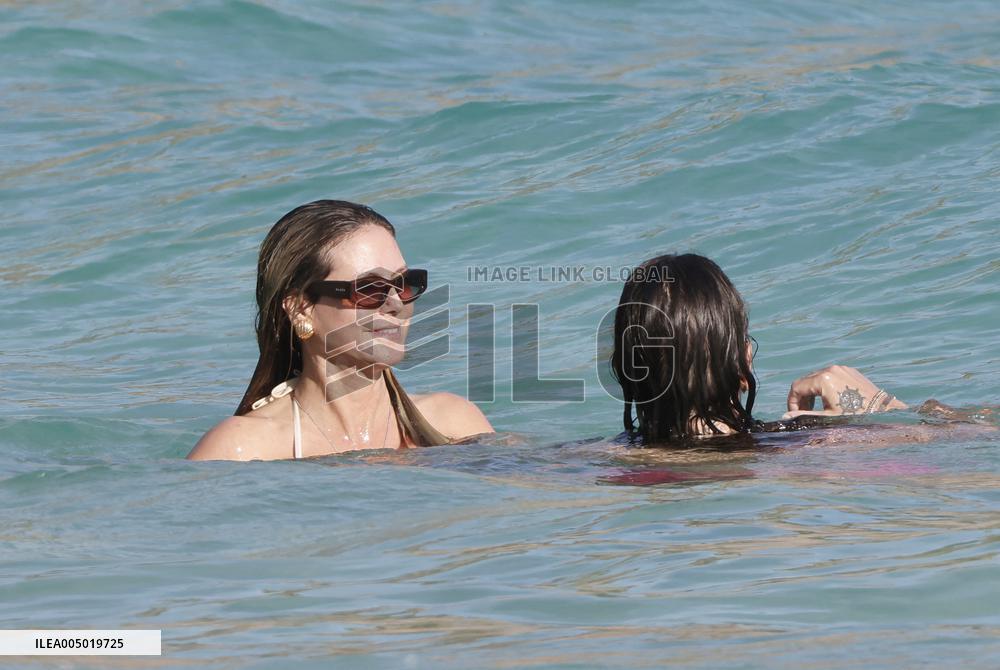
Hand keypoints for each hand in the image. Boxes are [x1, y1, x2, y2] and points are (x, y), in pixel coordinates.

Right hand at [783, 364, 906, 419]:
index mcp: (823, 379)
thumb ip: (803, 415)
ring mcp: (842, 368)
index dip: (792, 402)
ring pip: (817, 377)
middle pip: (805, 381)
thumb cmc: (855, 416)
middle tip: (804, 413)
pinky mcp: (850, 370)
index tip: (794, 414)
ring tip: (816, 408)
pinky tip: (829, 400)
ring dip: (812, 392)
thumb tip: (784, 417)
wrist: (883, 412)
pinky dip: (824, 387)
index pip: (796, 387)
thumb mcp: (827, 417)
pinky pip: (830, 376)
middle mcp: (831, 369)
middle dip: (801, 397)